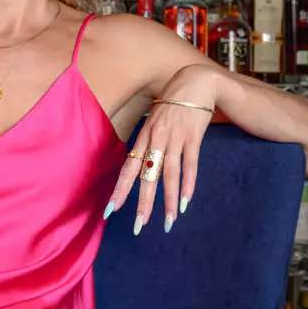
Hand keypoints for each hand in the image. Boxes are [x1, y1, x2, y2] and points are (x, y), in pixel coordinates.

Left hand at [103, 64, 216, 235]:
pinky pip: (190, 165)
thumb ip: (148, 141)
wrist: (196, 81)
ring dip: (169, 201)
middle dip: (142, 203)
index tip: (111, 210)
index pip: (128, 168)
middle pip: (146, 176)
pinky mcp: (193, 138)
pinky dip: (188, 184)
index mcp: (144, 137)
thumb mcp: (154, 120)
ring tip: (168, 223)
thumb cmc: (173, 102)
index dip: (120, 189)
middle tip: (138, 227)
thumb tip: (140, 163)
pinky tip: (186, 202)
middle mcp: (156, 140)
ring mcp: (175, 139)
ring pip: (169, 175)